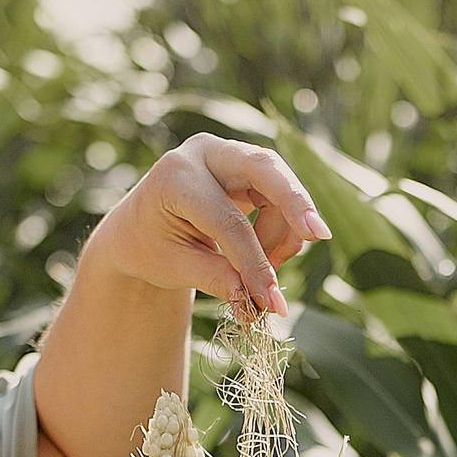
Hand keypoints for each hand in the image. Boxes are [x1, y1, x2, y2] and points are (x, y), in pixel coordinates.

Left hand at [77, 133, 329, 316]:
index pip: (228, 221)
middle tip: (318, 235)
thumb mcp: (176, 268)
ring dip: (283, 230)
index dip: (254, 263)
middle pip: (264, 168)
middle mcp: (203, 152)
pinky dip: (282, 224)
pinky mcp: (246, 164)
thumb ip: (219, 280)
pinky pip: (280, 191)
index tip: (272, 303)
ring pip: (278, 185)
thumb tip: (262, 303)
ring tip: (266, 267)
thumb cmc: (151, 248)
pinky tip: (267, 253)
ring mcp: (228, 153)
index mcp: (175, 177)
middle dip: (295, 203)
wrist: (137, 229)